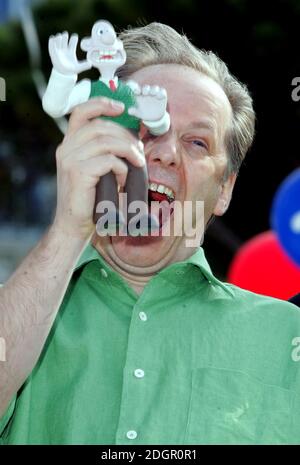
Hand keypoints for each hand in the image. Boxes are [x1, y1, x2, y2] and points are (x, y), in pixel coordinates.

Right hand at [49, 32, 91, 75]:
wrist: (63, 74)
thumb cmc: (71, 70)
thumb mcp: (79, 68)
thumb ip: (84, 65)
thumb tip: (91, 63)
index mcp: (71, 50)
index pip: (73, 42)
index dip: (74, 38)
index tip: (75, 36)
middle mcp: (65, 49)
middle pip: (65, 39)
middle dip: (65, 36)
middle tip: (66, 34)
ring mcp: (59, 50)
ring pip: (58, 41)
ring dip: (59, 38)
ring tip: (60, 36)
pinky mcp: (54, 53)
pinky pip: (52, 46)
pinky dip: (51, 41)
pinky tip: (52, 37)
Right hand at [53, 97, 145, 238]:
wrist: (73, 225)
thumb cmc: (90, 199)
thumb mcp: (95, 170)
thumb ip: (106, 153)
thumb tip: (133, 139)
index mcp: (69, 145)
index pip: (81, 112)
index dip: (101, 104)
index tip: (121, 108)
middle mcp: (66, 149)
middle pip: (100, 126)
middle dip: (125, 135)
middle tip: (139, 151)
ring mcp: (70, 160)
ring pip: (106, 141)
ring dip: (128, 150)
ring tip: (137, 163)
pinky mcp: (78, 172)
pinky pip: (108, 161)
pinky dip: (121, 168)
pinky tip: (123, 180)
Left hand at [127, 81, 167, 121]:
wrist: (155, 117)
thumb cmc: (144, 113)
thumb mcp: (139, 113)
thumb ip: (134, 112)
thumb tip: (129, 111)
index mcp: (139, 94)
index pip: (136, 88)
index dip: (135, 88)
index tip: (135, 92)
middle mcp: (147, 92)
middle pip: (146, 87)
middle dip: (145, 89)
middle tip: (144, 93)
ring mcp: (155, 93)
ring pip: (155, 88)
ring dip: (153, 89)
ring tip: (152, 93)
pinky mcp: (162, 95)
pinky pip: (162, 91)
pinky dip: (161, 93)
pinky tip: (159, 97)